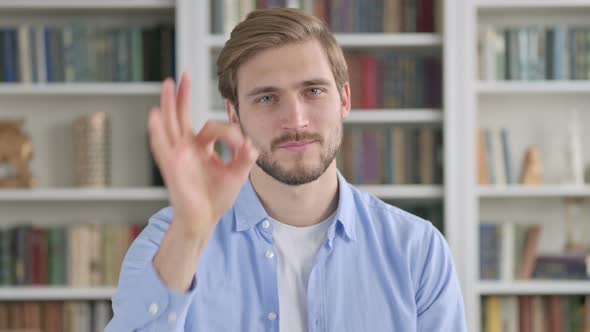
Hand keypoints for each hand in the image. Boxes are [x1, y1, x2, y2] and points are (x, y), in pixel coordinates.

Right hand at [148, 72, 258, 236]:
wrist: (206, 219)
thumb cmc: (217, 198)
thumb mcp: (237, 173)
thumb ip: (245, 155)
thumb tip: (250, 141)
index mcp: (200, 148)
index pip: (213, 127)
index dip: (230, 132)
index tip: (244, 145)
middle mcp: (186, 148)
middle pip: (181, 115)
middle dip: (183, 95)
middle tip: (184, 74)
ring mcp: (177, 155)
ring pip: (170, 124)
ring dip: (169, 104)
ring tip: (168, 84)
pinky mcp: (171, 166)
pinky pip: (162, 146)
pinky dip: (157, 131)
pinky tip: (155, 114)